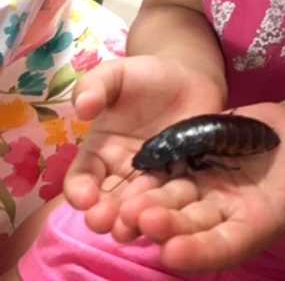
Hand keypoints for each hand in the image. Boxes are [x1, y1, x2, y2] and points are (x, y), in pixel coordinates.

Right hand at [64, 56, 226, 213]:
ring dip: (136, 220)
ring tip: (133, 226)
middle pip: (110, 202)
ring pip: (143, 207)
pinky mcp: (187, 179)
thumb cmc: (144, 77)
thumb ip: (95, 85)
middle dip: (105, 215)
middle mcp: (124, 175)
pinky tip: (171, 216)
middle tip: (105, 221)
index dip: (80, 190)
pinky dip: (173, 210)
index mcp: (99, 154)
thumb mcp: (116, 75)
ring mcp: (156, 180)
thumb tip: (83, 106)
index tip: (84, 197)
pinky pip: (179, 198)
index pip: (82, 179)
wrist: (189, 76)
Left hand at [107, 103, 284, 273]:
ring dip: (149, 202)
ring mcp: (202, 187)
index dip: (198, 251)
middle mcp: (219, 214)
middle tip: (140, 221)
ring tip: (127, 202)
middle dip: (164, 226)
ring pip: (171, 199)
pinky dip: (150, 170)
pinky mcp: (191, 159)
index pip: (220, 247)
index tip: (172, 253)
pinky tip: (130, 168)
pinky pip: (168, 167)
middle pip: (188, 226)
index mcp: (249, 228)